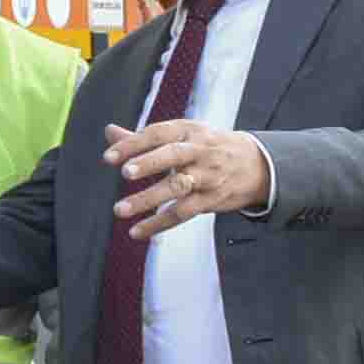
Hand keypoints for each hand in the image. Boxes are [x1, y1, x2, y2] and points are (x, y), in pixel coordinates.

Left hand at [105, 119, 271, 237]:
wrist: (256, 164)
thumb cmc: (206, 146)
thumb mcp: (182, 135)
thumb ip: (144, 138)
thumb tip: (109, 131)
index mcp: (187, 131)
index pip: (157, 134)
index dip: (133, 144)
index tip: (108, 158)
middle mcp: (199, 151)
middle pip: (173, 156)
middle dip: (149, 163)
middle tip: (125, 173)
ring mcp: (207, 176)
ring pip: (178, 187)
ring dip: (148, 199)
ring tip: (119, 210)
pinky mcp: (211, 199)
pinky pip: (184, 212)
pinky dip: (159, 223)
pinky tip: (136, 232)